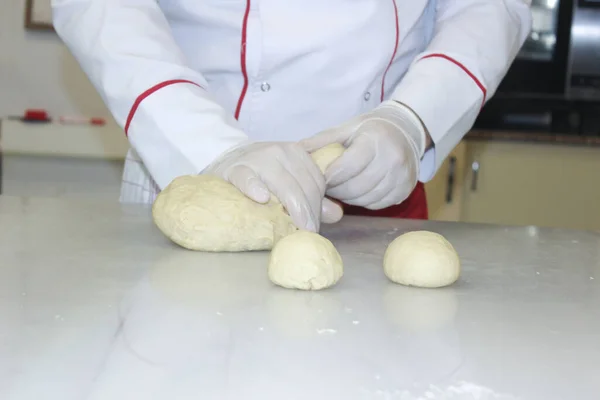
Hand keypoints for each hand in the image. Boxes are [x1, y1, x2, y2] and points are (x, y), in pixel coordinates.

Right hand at [203, 141, 341, 231]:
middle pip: (303, 185)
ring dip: (292, 206)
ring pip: (283, 183)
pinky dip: (254, 187)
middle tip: (307, 233)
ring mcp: (258, 158)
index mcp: (296, 153)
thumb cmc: (261, 174)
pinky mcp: (236, 168)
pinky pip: (248, 178)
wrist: (226, 160)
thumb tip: (336, 214)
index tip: (314, 226)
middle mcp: (280, 152)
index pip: (316, 181)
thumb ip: (312, 196)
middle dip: (308, 211)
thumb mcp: (288, 180)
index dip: (318, 206)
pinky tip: (261, 198)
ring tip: (296, 226)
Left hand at [300, 101, 427, 209]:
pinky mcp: (405, 191)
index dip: (330, 176)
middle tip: (324, 188)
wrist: (404, 133)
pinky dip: (362, 201)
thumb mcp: (345, 129)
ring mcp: (401, 177)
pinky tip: (355, 192)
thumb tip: (295, 150)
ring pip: (365, 199)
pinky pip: (376, 204)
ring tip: (338, 189)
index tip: (320, 178)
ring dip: (347, 198)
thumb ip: (321, 141)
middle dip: (336, 190)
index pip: (348, 167)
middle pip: (355, 187)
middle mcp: (393, 159)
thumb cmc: (369, 130)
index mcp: (376, 140)